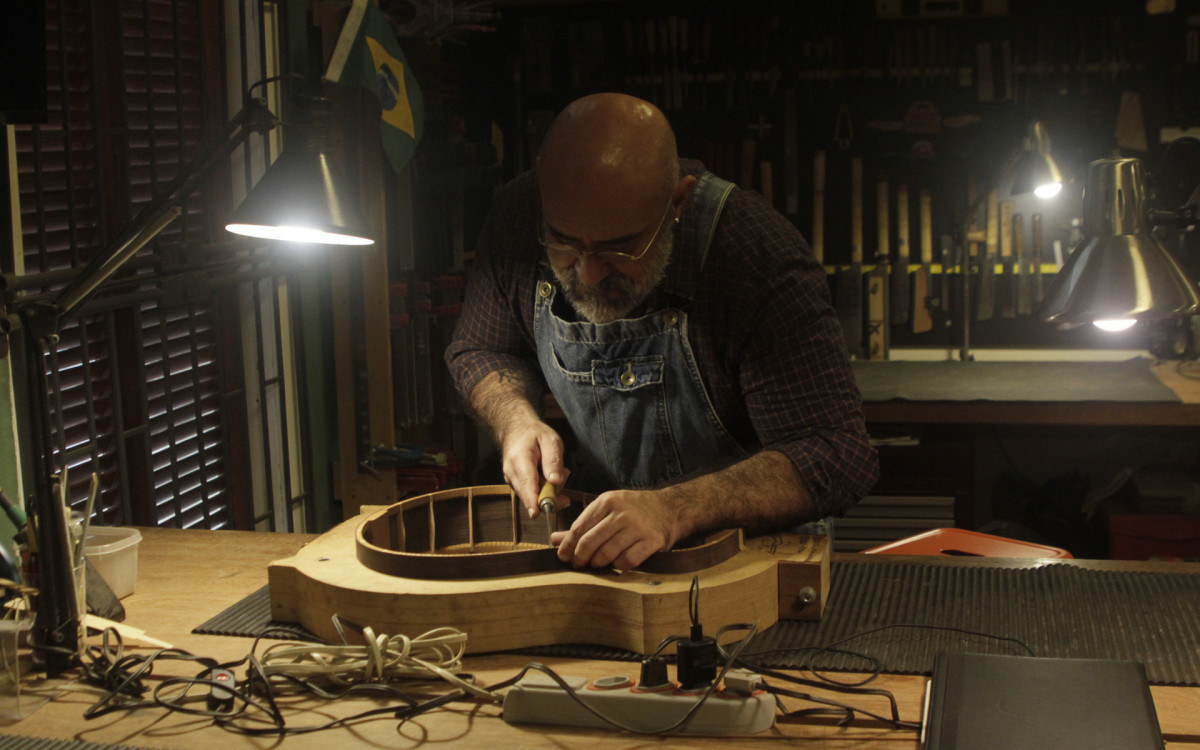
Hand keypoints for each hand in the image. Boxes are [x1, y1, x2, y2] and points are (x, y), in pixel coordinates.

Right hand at [499, 418, 568, 516]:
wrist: (516, 430)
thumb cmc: (534, 434)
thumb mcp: (550, 440)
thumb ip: (553, 460)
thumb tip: (555, 482)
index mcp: (520, 459)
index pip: (527, 484)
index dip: (532, 500)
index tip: (536, 514)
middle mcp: (512, 473)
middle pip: (531, 495)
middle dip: (552, 494)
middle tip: (566, 473)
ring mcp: (512, 481)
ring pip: (533, 497)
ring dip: (550, 489)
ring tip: (557, 469)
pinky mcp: (516, 485)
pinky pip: (533, 494)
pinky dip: (545, 489)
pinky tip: (550, 474)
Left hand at [551, 489, 677, 569]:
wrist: (670, 507)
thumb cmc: (634, 509)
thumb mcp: (608, 509)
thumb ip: (583, 525)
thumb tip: (554, 539)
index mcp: (607, 501)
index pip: (579, 527)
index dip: (568, 545)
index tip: (563, 556)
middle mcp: (621, 513)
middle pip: (590, 542)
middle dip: (580, 558)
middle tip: (578, 565)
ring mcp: (637, 527)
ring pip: (606, 554)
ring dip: (598, 564)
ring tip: (597, 565)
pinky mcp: (651, 541)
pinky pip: (627, 561)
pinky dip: (619, 566)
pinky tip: (618, 564)